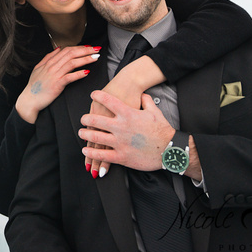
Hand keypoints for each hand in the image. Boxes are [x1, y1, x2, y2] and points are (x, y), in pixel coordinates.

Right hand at [16, 45, 100, 123]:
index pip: (66, 50)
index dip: (79, 47)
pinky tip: (87, 72)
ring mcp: (54, 75)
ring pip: (72, 63)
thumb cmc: (35, 86)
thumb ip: (48, 57)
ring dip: (85, 59)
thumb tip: (58, 48)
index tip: (89, 47)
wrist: (29, 100)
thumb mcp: (38, 68)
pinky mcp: (57, 85)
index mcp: (49, 62)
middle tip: (97, 49)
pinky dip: (79, 74)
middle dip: (86, 50)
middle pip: (71, 54)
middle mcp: (52, 66)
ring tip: (96, 58)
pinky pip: (69, 77)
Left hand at [83, 59, 155, 177]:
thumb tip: (143, 94)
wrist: (170, 149)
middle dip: (85, 119)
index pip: (108, 100)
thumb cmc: (162, 130)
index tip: (92, 94)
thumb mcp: (154, 111)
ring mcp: (120, 142)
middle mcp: (121, 127)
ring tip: (81, 133)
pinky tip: (86, 151)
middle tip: (82, 119)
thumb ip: (146, 101)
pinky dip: (92, 153)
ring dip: (85, 135)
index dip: (98, 95)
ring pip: (95, 137)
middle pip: (95, 120)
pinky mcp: (121, 156)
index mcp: (128, 114)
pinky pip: (102, 154)